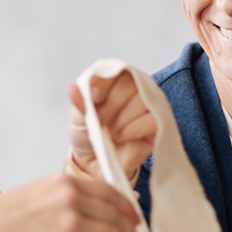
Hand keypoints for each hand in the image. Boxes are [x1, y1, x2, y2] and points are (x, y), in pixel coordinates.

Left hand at [67, 71, 156, 185]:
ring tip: (109, 132)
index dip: (105, 82)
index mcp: (115, 79)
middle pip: (130, 83)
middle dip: (111, 104)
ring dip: (121, 119)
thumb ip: (80, 103)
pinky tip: (120, 136)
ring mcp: (149, 105)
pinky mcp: (158, 124)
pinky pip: (152, 120)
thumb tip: (73, 89)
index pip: (115, 69)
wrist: (97, 162)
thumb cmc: (89, 134)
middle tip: (100, 121)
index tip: (94, 97)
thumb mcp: (79, 118)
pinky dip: (133, 128)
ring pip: (142, 101)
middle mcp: (135, 88)